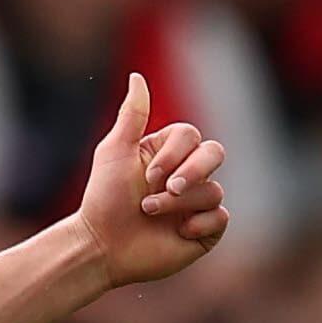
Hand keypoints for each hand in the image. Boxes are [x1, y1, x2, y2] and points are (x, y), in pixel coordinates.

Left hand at [75, 73, 228, 289]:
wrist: (100, 246)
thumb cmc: (103, 200)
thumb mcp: (114, 152)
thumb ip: (131, 115)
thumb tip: (137, 76)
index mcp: (167, 154)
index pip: (192, 136)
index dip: (175, 153)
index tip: (148, 174)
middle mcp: (186, 176)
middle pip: (215, 154)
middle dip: (193, 170)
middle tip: (168, 188)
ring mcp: (196, 204)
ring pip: (213, 190)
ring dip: (179, 203)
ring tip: (149, 214)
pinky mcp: (203, 231)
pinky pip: (221, 218)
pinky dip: (201, 224)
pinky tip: (178, 232)